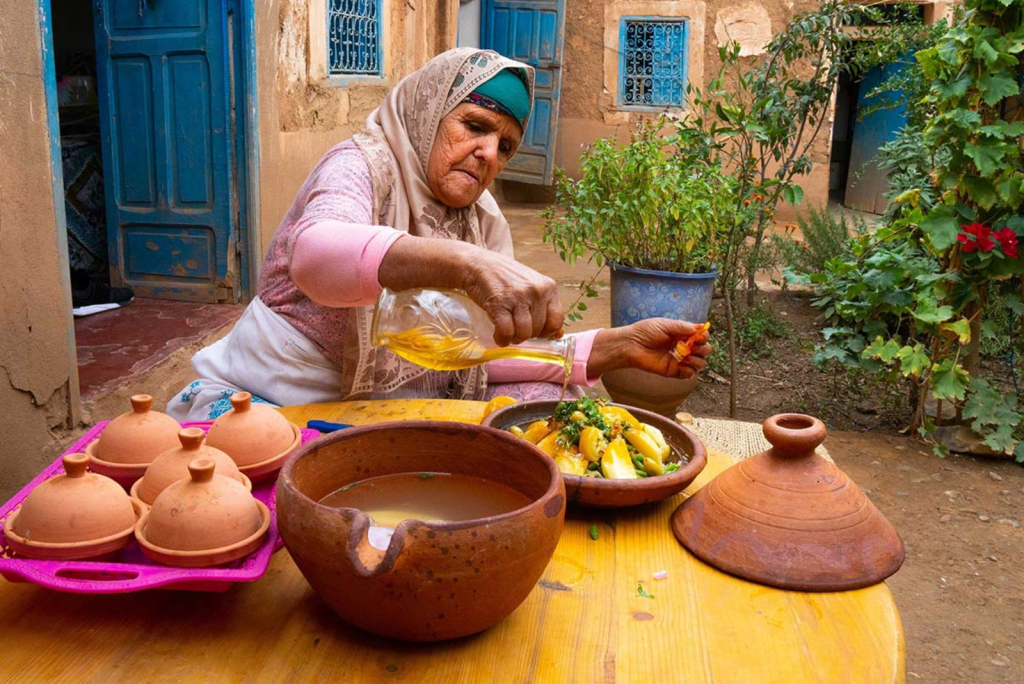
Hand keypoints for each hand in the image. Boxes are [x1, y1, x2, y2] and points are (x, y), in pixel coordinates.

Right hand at [379, 237, 563, 345]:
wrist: (477, 264)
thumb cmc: (505, 278)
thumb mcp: (530, 287)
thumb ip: (545, 308)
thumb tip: (558, 335)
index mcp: (548, 286)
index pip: (557, 320)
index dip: (546, 331)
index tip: (534, 329)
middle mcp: (536, 291)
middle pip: (539, 329)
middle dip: (526, 334)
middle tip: (514, 327)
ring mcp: (518, 297)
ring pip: (524, 334)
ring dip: (514, 338)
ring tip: (507, 331)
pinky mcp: (499, 304)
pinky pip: (506, 332)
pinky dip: (501, 339)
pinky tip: (498, 335)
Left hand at [589, 319, 711, 378]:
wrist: (631, 345)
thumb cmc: (645, 332)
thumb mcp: (664, 325)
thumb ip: (682, 327)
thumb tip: (700, 327)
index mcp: (683, 334)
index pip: (702, 336)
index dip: (704, 337)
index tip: (699, 337)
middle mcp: (684, 346)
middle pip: (704, 350)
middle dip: (703, 349)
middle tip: (693, 347)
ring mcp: (679, 359)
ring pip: (700, 363)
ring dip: (698, 360)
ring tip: (686, 357)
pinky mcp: (673, 371)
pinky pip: (689, 374)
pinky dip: (689, 371)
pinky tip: (681, 365)